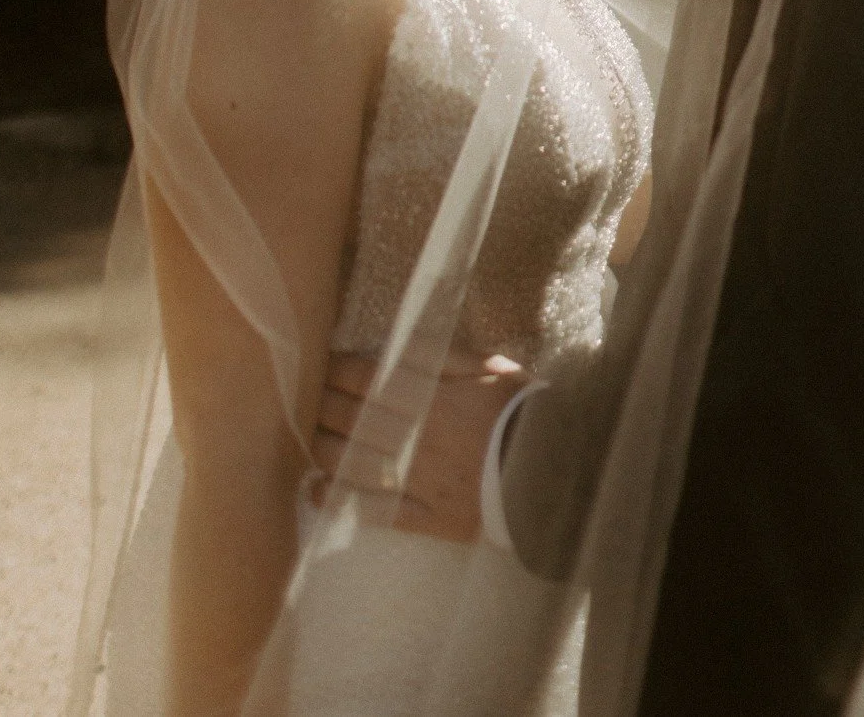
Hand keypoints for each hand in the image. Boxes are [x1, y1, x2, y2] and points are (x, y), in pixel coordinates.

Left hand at [310, 348, 529, 542]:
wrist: (557, 470)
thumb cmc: (524, 412)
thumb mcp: (491, 368)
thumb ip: (445, 356)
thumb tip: (400, 346)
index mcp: (432, 395)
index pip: (368, 378)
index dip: (337, 371)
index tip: (322, 366)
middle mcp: (417, 436)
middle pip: (353, 418)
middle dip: (322, 404)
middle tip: (306, 398)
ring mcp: (420, 479)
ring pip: (354, 461)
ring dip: (324, 447)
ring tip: (309, 437)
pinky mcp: (428, 516)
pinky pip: (374, 510)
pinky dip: (340, 499)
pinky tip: (318, 487)